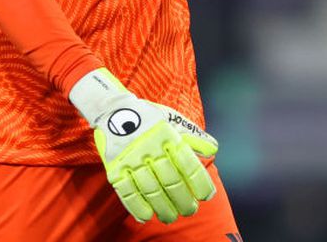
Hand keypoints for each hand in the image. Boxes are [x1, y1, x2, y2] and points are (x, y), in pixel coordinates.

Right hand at [70, 68, 217, 223]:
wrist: (112, 108)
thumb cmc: (148, 117)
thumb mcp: (172, 118)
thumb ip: (193, 135)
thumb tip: (213, 149)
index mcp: (167, 135)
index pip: (188, 164)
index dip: (199, 183)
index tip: (206, 196)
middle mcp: (150, 147)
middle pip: (171, 181)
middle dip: (183, 200)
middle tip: (190, 210)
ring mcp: (131, 158)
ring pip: (151, 190)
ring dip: (163, 207)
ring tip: (171, 217)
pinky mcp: (114, 168)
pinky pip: (127, 192)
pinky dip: (137, 206)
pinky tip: (147, 215)